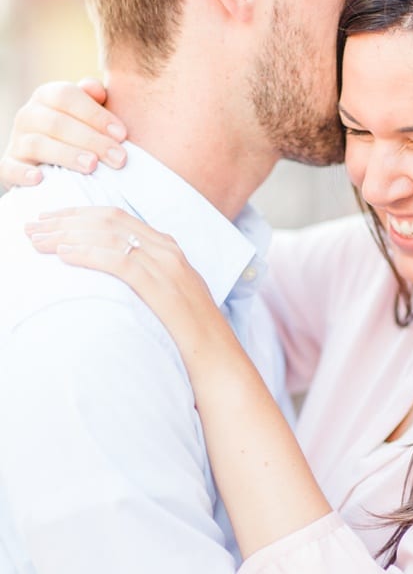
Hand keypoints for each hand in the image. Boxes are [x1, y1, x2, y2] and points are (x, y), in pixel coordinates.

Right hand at [2, 79, 126, 186]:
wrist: (51, 163)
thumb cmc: (81, 134)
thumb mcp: (89, 114)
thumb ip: (94, 100)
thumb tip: (96, 89)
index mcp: (47, 96)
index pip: (66, 96)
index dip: (95, 114)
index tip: (122, 134)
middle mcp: (28, 115)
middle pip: (57, 122)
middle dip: (92, 140)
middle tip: (120, 159)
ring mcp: (16, 141)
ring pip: (37, 144)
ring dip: (66, 155)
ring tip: (92, 166)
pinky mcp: (8, 166)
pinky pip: (8, 168)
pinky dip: (22, 173)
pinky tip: (40, 178)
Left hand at [25, 207, 217, 351]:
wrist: (219, 360)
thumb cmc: (191, 336)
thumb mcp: (170, 295)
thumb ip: (147, 277)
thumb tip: (111, 273)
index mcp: (170, 249)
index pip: (117, 217)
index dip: (78, 213)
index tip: (49, 219)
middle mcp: (169, 251)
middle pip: (108, 220)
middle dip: (65, 220)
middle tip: (31, 227)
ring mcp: (167, 268)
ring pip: (109, 236)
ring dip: (67, 235)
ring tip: (38, 241)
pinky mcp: (161, 288)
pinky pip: (118, 261)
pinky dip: (87, 254)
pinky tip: (64, 255)